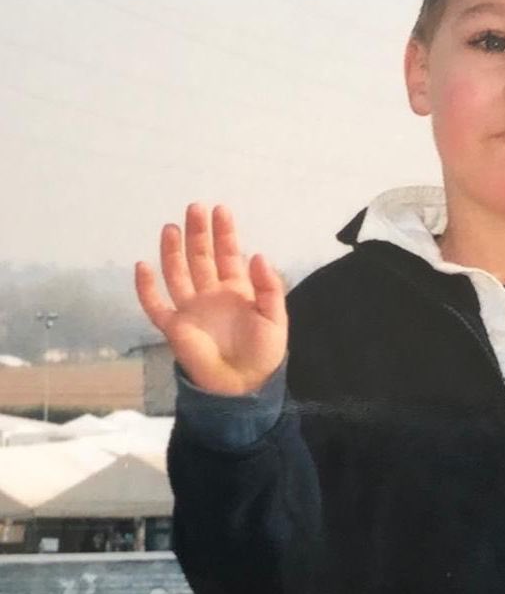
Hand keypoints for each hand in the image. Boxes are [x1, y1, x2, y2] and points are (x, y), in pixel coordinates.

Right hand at [134, 203, 287, 394]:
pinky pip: (155, 305)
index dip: (224, 233)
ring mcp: (190, 309)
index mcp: (236, 290)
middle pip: (201, 257)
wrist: (244, 386)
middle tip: (195, 208)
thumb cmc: (263, 352)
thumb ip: (269, 287)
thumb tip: (257, 255)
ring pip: (177, 273)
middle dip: (198, 233)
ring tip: (170, 227)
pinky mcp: (174, 328)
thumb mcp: (275, 317)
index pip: (228, 255)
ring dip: (173, 251)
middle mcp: (210, 294)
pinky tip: (141, 266)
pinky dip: (146, 287)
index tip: (220, 210)